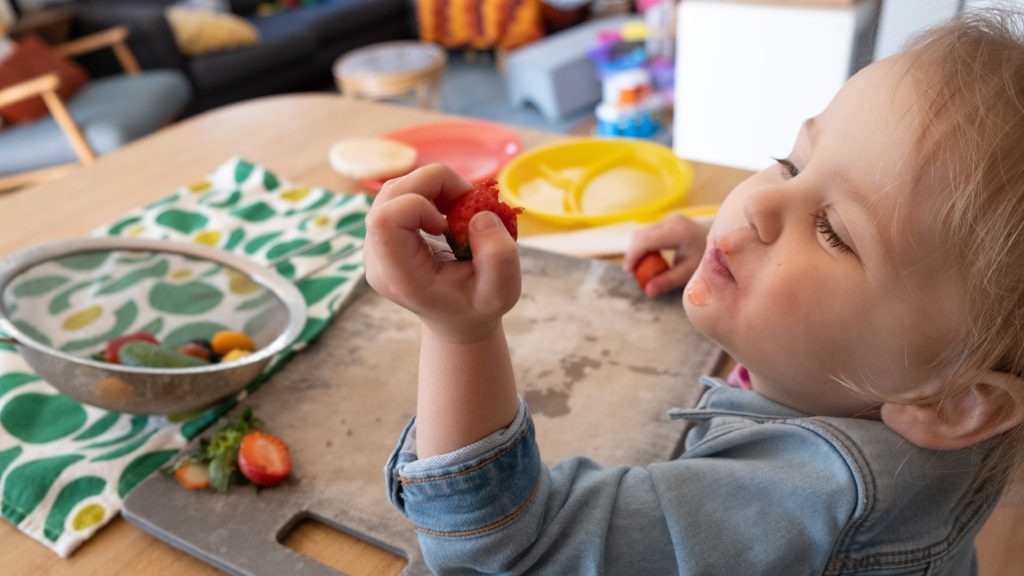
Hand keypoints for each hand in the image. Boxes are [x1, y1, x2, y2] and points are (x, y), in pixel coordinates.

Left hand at [363, 164, 521, 342]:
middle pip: (391, 195)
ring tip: (459, 208)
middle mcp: (377, 259)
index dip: (420, 206)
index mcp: (400, 277)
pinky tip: (447, 211)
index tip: (449, 225)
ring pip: (394, 189)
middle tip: (466, 203)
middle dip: (434, 184)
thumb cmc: (477, 307)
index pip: (385, 220)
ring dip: (433, 186)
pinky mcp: (382, 233)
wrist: (455, 317)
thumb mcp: (503, 292)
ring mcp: (375, 245)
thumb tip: (480, 215)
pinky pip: (399, 195)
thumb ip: (499, 256)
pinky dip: (428, 191)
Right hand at [622, 214, 708, 296]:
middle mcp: (671, 221)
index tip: (629, 273)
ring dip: (637, 250)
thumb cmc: (708, 259)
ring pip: (642, 233)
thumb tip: (647, 292)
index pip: (645, 240)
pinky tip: (650, 261)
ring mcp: (670, 219)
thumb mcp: (688, 273)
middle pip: (640, 235)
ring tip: (641, 269)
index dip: (632, 256)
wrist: (724, 244)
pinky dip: (644, 246)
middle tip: (633, 275)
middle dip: (632, 254)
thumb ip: (667, 281)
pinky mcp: (669, 222)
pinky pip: (649, 232)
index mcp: (677, 232)